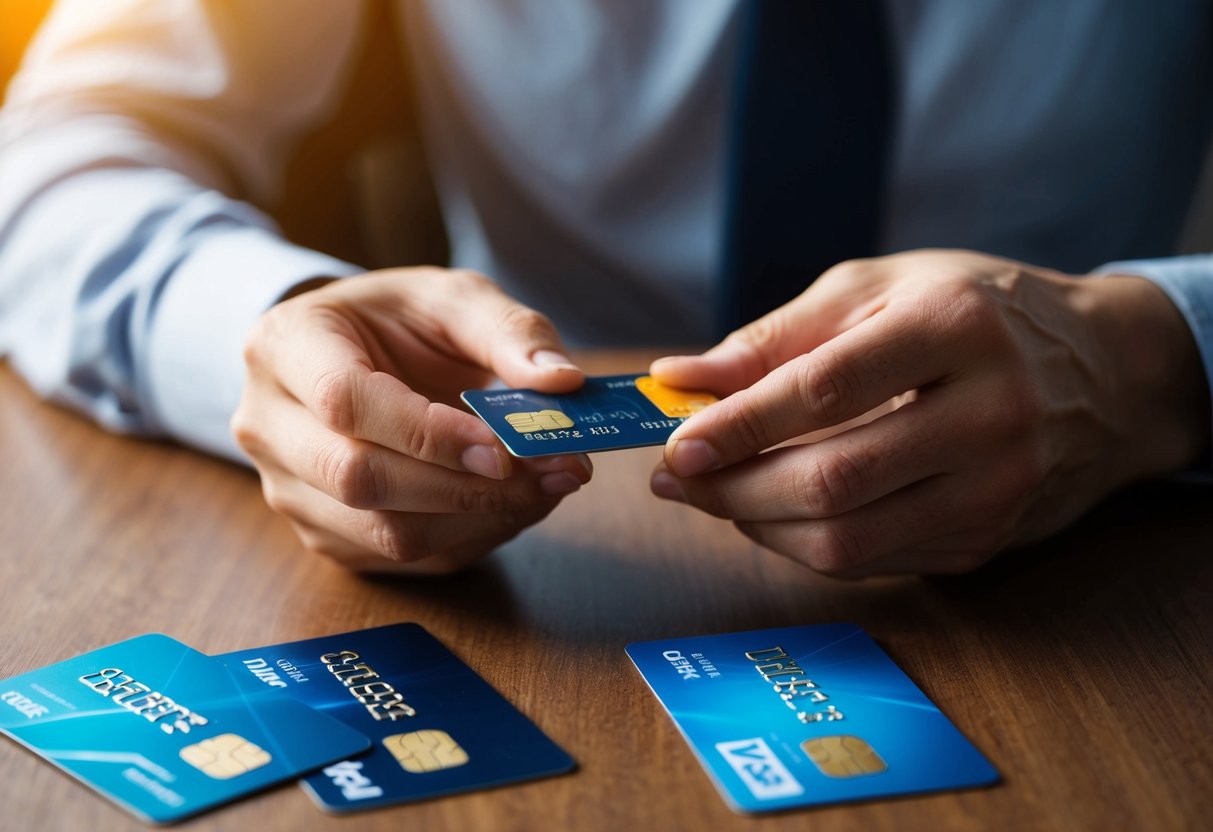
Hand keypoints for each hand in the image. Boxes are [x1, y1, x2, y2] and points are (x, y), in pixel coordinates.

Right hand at [231, 268, 591, 572]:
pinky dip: (470, 537)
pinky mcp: (323, 534)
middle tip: (554, 472)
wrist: (355, 355)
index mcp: (286, 345)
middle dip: (466, 487)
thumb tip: (562, 381)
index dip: (428, 434)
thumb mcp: (454, 298)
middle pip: (358, 479)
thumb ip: (510, 331)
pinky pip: (401, 558)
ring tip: (548, 486)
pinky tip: (511, 503)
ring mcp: (288, 489)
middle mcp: (269, 424)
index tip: (503, 447)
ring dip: (480, 519)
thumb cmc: (400, 321)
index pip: (345, 402)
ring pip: (383, 533)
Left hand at [649, 249, 1208, 576]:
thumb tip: (681, 378)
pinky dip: (806, 544)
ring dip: (759, 527)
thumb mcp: (879, 287)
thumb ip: (776, 336)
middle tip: (677, 479)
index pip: (827, 389)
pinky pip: (874, 561)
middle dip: (735, 490)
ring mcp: (998, 489)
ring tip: (716, 495)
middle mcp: (990, 414)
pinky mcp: (991, 539)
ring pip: (849, 540)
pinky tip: (775, 512)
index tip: (678, 443)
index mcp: (955, 329)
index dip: (742, 424)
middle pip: (834, 480)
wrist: (1105, 371)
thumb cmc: (973, 312)